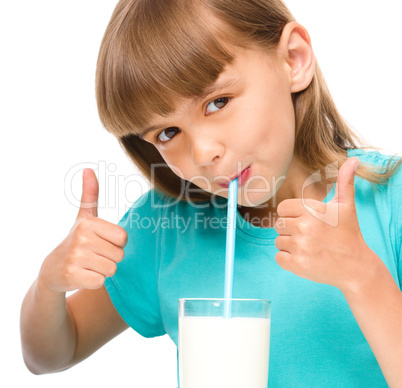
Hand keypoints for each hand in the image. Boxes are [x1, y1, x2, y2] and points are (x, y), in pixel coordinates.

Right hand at [38, 169, 127, 292]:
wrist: (53, 268)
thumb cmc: (76, 240)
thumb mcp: (84, 217)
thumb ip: (90, 195)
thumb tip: (88, 169)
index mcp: (89, 223)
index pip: (123, 238)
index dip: (116, 243)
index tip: (102, 242)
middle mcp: (81, 238)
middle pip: (119, 254)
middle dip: (109, 258)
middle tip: (93, 255)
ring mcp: (76, 257)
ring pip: (112, 269)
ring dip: (103, 270)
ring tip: (88, 264)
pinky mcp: (73, 276)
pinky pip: (101, 282)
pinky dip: (94, 281)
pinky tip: (83, 275)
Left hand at [274, 157, 373, 290]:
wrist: (357, 267)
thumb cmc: (349, 234)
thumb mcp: (347, 206)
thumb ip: (344, 182)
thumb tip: (353, 160)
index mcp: (312, 210)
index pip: (282, 208)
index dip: (292, 215)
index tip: (306, 221)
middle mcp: (304, 227)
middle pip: (279, 225)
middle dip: (291, 231)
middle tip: (310, 237)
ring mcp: (300, 246)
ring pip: (278, 241)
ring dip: (290, 246)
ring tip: (310, 248)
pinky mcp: (297, 264)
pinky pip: (279, 257)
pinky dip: (289, 260)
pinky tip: (306, 258)